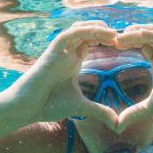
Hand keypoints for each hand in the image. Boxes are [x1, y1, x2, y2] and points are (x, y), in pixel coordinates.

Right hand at [0, 21, 118, 127]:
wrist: (26, 108)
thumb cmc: (48, 105)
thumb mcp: (81, 107)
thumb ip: (99, 111)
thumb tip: (116, 123)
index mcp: (74, 60)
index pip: (93, 41)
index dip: (108, 39)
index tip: (126, 44)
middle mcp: (68, 52)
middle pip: (89, 31)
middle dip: (107, 31)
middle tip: (125, 37)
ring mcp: (60, 50)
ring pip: (80, 29)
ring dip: (98, 28)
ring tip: (115, 34)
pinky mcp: (52, 51)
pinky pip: (69, 34)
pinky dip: (84, 30)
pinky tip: (99, 32)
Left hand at [115, 24, 152, 132]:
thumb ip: (135, 112)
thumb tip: (116, 126)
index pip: (139, 45)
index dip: (125, 43)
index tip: (108, 45)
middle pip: (144, 36)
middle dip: (127, 35)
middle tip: (109, 38)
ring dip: (137, 33)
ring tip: (121, 37)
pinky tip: (140, 34)